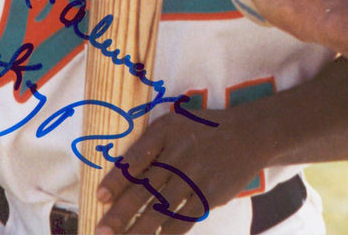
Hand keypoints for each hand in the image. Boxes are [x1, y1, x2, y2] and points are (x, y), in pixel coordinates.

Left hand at [93, 101, 268, 233]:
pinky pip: (184, 219)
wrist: (248, 134)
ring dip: (139, 230)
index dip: (116, 180)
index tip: (99, 197)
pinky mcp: (210, 195)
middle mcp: (179, 153)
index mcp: (166, 131)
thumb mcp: (174, 124)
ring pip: (161, 209)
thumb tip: (120, 175)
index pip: (135, 158)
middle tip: (101, 231)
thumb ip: (150, 146)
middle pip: (144, 189)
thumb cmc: (202, 130)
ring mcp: (195, 176)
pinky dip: (167, 233)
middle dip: (120, 213)